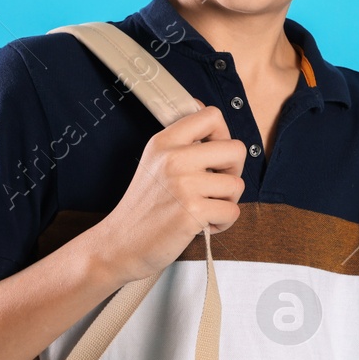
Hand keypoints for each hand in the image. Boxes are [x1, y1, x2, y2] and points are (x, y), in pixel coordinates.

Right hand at [90, 106, 245, 285]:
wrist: (121, 244)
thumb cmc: (145, 206)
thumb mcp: (155, 162)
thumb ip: (183, 142)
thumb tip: (211, 116)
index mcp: (165, 141)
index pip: (211, 115)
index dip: (223, 134)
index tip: (213, 155)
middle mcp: (174, 158)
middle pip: (237, 149)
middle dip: (233, 170)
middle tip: (215, 186)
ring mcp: (184, 185)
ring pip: (237, 184)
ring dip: (226, 201)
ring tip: (203, 209)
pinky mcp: (193, 212)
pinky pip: (232, 211)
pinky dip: (223, 223)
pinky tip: (201, 225)